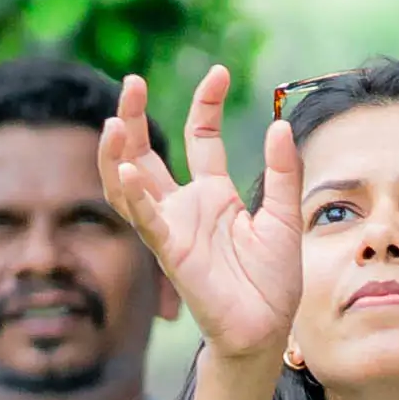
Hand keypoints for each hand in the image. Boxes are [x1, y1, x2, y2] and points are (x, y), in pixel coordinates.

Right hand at [108, 67, 306, 380]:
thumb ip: (282, 172)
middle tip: (129, 82)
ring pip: (129, 184)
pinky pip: (145, 219)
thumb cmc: (272, 280)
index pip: (199, 138)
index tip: (217, 73)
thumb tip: (279, 125)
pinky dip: (132, 195)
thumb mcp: (285, 216)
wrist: (266, 327)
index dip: (205, 104)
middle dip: (133, 118)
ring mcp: (172, 228)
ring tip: (113, 121)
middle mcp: (183, 207)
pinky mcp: (170, 251)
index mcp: (212, 195)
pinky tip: (124, 169)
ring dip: (117, 153)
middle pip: (145, 153)